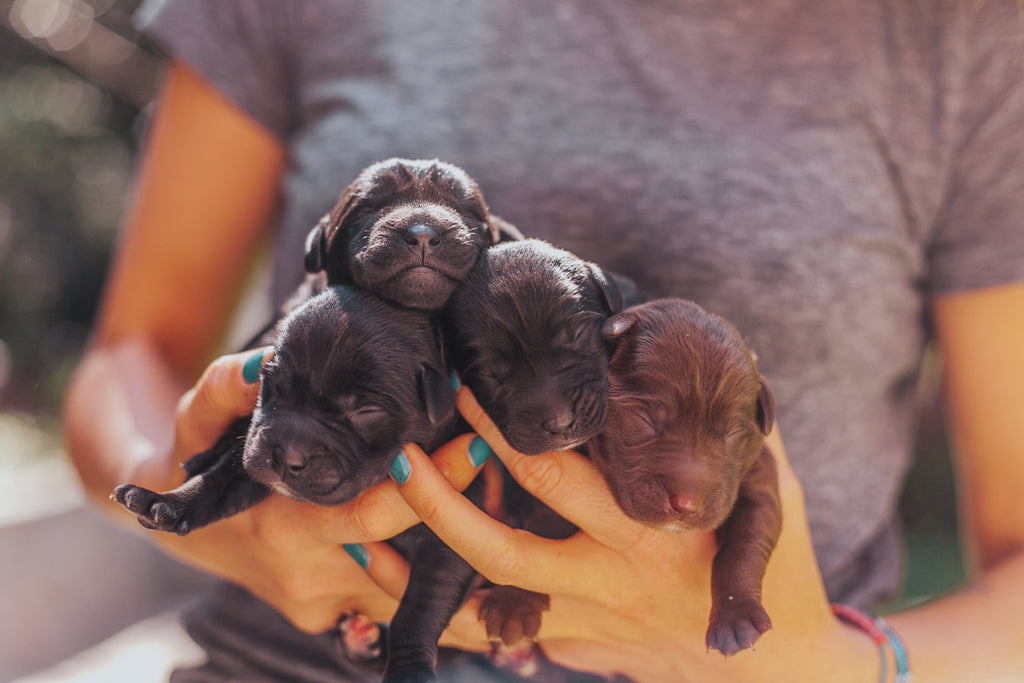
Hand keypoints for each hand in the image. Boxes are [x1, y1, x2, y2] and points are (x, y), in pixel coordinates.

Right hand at [119, 347, 490, 635]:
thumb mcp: (198, 418)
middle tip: (512, 474)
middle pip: (408, 556)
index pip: (370, 512)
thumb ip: (226, 390)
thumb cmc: (195, 462)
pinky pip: (395, 603)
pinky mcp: (335, 617)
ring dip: (457, 557)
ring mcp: (325, 604)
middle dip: (464, 520)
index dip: (430, 483)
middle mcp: (309, 575)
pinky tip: (470, 550)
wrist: (182, 531)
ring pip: (408, 591)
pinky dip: (432, 581)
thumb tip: (263, 366)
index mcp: (280, 528)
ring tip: (504, 508)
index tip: (477, 442)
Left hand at [371, 388, 875, 682]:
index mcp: (650, 533)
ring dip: (413, 569)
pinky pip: (489, 634)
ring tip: (357, 529)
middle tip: (396, 448)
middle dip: (442, 493)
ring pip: (481, 600)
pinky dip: (433, 614)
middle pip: (504, 541)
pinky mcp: (571, 643)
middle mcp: (608, 580)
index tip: (465, 388)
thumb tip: (707, 365)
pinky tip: (380, 590)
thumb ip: (733, 432)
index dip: (505, 432)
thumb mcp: (769, 492)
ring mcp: (584, 621)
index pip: (562, 475)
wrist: (777, 670)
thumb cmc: (775, 566)